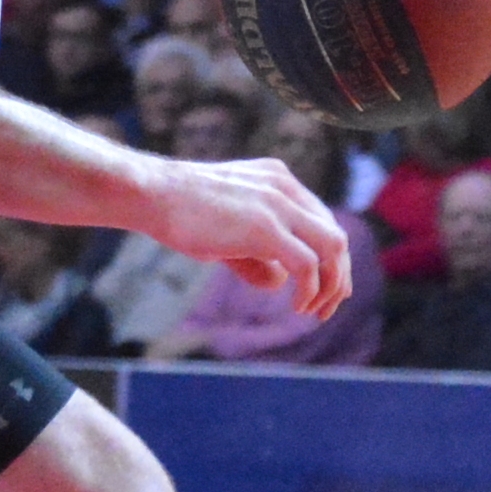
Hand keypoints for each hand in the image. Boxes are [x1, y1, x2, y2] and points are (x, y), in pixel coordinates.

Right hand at [137, 154, 350, 317]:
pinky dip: (310, 289)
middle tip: (325, 309)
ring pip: (332, 248)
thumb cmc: (181, 212)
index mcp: (279, 180)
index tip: (325, 289)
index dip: (330, 258)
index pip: (323, 221)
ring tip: (313, 311)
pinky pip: (307, 264)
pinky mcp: (265, 228)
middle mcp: (285, 188)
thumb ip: (256, 254)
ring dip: (330, 285)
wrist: (152, 194)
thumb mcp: (227, 231)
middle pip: (335, 236)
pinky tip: (296, 307)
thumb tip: (278, 282)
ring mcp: (278, 205)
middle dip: (338, 277)